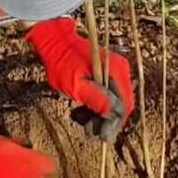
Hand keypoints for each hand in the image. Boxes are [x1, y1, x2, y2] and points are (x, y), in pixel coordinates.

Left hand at [25, 17, 134, 140]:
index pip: (124, 104)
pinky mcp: (106, 73)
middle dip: (106, 120)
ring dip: (99, 114)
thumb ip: (96, 99)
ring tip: (81, 120)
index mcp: (116, 71)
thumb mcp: (76, 85)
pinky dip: (96, 105)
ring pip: (114, 101)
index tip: (102, 136)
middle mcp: (120, 70)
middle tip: (89, 130)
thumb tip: (113, 116)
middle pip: (121, 104)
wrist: (54, 42)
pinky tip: (82, 111)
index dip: (114, 122)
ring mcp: (114, 71)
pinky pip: (107, 94)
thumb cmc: (61, 62)